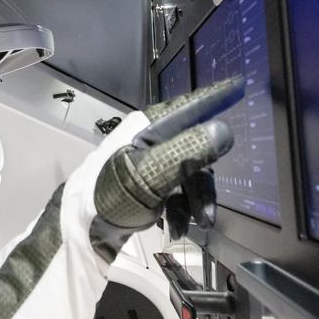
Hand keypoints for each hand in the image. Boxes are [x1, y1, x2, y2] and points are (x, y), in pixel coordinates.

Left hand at [93, 77, 242, 232]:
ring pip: (186, 173)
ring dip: (194, 201)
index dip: (214, 98)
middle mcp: (147, 139)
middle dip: (202, 183)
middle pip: (193, 148)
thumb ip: (186, 153)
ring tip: (195, 225)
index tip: (239, 86)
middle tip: (208, 214)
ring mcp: (145, 161)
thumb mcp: (150, 176)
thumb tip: (223, 130)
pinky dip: (180, 209)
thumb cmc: (109, 197)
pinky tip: (176, 228)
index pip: (188, 106)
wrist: (79, 231)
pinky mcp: (143, 183)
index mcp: (146, 128)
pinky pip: (174, 190)